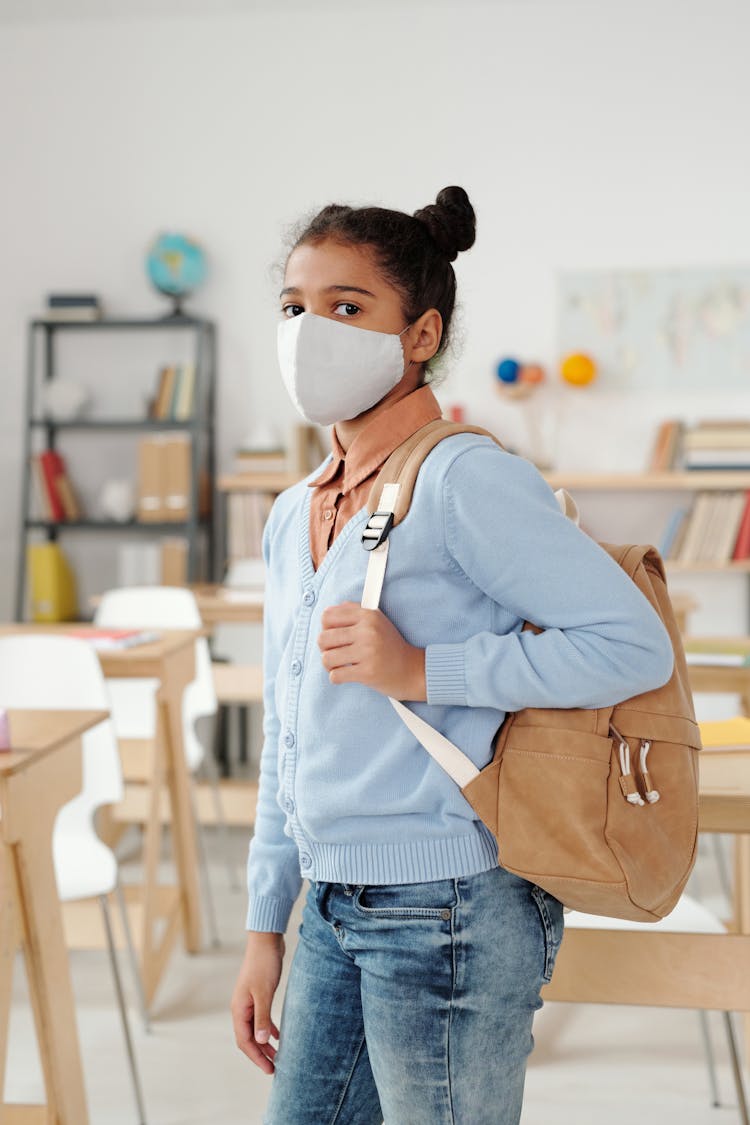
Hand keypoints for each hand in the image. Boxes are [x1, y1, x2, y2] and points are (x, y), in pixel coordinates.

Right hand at [231, 931, 284, 1073]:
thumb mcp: (264, 993)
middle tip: (274, 1068)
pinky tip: (279, 1036)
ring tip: (277, 1056)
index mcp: (239, 1009)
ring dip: (265, 1043)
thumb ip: (262, 1018)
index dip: (256, 1057)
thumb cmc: (264, 965)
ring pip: (255, 1029)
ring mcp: (249, 1002)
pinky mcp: (259, 995)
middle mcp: (241, 1008)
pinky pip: (261, 1019)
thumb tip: (261, 1042)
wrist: (266, 941)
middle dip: (260, 1054)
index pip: (244, 1041)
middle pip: (248, 1038)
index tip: (269, 1070)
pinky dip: (269, 1029)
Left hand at [318, 601, 425, 700]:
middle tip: (334, 652)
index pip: (328, 616)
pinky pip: (335, 675)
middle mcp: (368, 631)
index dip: (325, 628)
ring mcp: (368, 652)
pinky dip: (336, 677)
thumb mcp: (377, 621)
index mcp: (368, 615)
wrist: (412, 670)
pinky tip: (345, 675)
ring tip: (340, 665)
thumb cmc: (390, 647)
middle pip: (323, 638)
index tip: (332, 636)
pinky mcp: (367, 672)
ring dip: (330, 665)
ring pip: (327, 658)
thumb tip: (328, 612)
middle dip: (324, 648)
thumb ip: (353, 612)